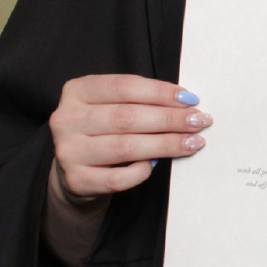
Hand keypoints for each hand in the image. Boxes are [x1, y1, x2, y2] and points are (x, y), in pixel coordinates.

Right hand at [49, 74, 211, 202]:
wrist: (73, 172)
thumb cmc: (102, 132)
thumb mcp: (110, 106)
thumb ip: (138, 101)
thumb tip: (186, 103)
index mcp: (77, 91)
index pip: (124, 87)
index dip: (160, 92)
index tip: (190, 99)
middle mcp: (67, 118)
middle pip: (127, 117)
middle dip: (169, 119)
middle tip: (199, 121)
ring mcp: (68, 150)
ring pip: (126, 147)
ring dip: (165, 144)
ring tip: (193, 142)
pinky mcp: (76, 180)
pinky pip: (118, 177)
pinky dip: (142, 171)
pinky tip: (157, 165)